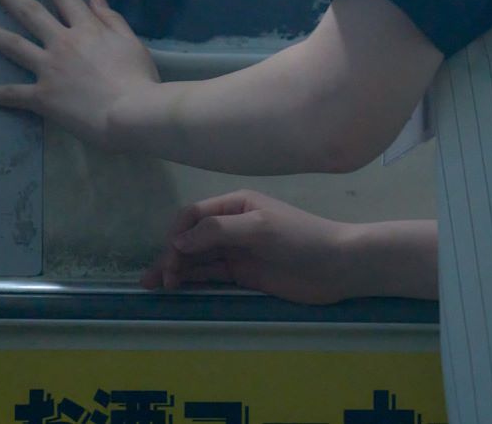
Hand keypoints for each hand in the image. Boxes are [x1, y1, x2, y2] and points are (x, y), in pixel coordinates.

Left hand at [0, 0, 159, 148]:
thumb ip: (112, 19)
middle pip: (31, 13)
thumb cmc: (138, 78)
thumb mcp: (132, 42)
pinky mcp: (42, 96)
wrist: (130, 112)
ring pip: (14, 46)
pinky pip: (14, 93)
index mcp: (87, 28)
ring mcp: (49, 69)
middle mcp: (62, 43)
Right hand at [140, 190, 355, 304]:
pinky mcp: (243, 273)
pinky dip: (192, 279)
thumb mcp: (259, 227)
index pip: (194, 214)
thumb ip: (218, 231)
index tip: (171, 255)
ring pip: (198, 258)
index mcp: (237, 203)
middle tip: (155, 280)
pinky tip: (177, 288)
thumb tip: (179, 240)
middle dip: (170, 254)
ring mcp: (237, 250)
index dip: (177, 232)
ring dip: (176, 269)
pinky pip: (211, 274)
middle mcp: (232, 224)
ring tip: (154, 286)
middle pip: (191, 237)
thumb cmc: (300, 238)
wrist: (337, 265)